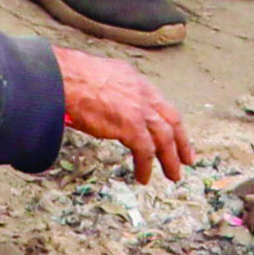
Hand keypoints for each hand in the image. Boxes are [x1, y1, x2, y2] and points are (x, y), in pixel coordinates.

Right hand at [54, 48, 192, 181]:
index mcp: (136, 81)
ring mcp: (139, 110)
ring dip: (170, 159)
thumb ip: (111, 91)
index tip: (175, 132)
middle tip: (187, 159)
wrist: (66, 78)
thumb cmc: (73, 77)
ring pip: (165, 138)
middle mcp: (143, 94)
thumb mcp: (101, 76)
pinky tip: (143, 177)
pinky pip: (145, 151)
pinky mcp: (131, 126)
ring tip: (173, 175)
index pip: (160, 103)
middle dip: (181, 141)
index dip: (169, 120)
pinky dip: (146, 166)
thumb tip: (105, 104)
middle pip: (172, 120)